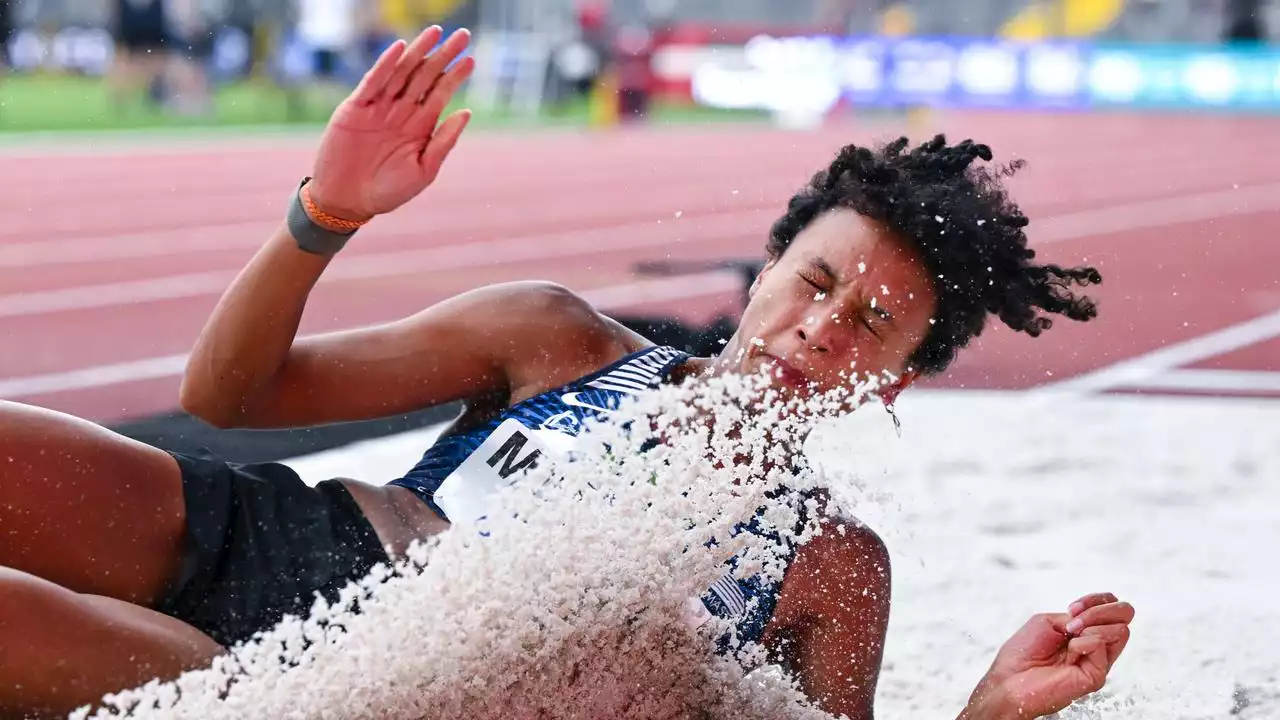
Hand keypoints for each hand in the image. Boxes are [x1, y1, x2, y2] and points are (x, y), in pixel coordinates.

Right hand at [306, 26, 475, 222]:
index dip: (455, 76)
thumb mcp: (423, 170)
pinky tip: (401, 49)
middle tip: (463, 35)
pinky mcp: (355, 108)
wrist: (349, 202)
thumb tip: (466, 112)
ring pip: (402, 72)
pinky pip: (373, 82)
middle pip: (425, 77)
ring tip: (436, 32)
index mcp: (419, 126)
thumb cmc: (388, 192)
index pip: (440, 94)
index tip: (471, 59)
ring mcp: (378, 108)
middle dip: (443, 55)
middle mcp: (401, 112)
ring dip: (418, 52)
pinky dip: (385, 65)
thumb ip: (443, 142)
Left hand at [963, 593, 1134, 719]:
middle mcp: (1096, 646)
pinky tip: (1070, 651)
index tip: (1072, 607)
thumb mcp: (1049, 622)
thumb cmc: (1023, 652)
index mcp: (1085, 632)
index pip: (1112, 607)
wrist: (1010, 678)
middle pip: (1125, 615)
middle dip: (1101, 609)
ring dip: (1091, 623)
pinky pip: (1101, 646)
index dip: (1098, 599)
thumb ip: (1077, 617)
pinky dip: (1083, 641)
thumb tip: (1095, 620)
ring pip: (1121, 630)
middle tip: (1075, 619)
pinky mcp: (1096, 675)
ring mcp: (1098, 661)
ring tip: (1070, 635)